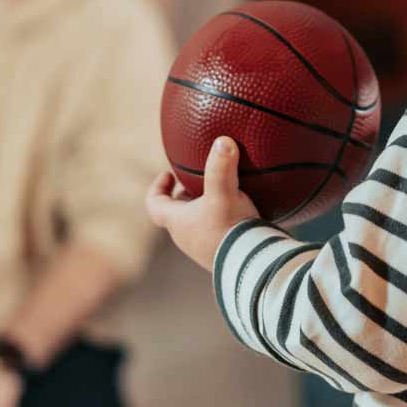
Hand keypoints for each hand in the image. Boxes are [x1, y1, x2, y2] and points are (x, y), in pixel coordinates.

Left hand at [145, 137, 259, 271]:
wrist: (251, 265)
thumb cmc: (229, 228)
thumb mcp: (224, 193)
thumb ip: (221, 166)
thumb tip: (223, 141)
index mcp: (178, 222)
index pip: (155, 204)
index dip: (157, 188)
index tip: (167, 174)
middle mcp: (186, 237)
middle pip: (177, 213)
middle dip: (185, 196)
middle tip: (197, 180)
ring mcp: (203, 249)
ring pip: (196, 224)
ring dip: (204, 209)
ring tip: (222, 192)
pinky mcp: (222, 255)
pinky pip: (216, 234)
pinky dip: (222, 221)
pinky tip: (242, 211)